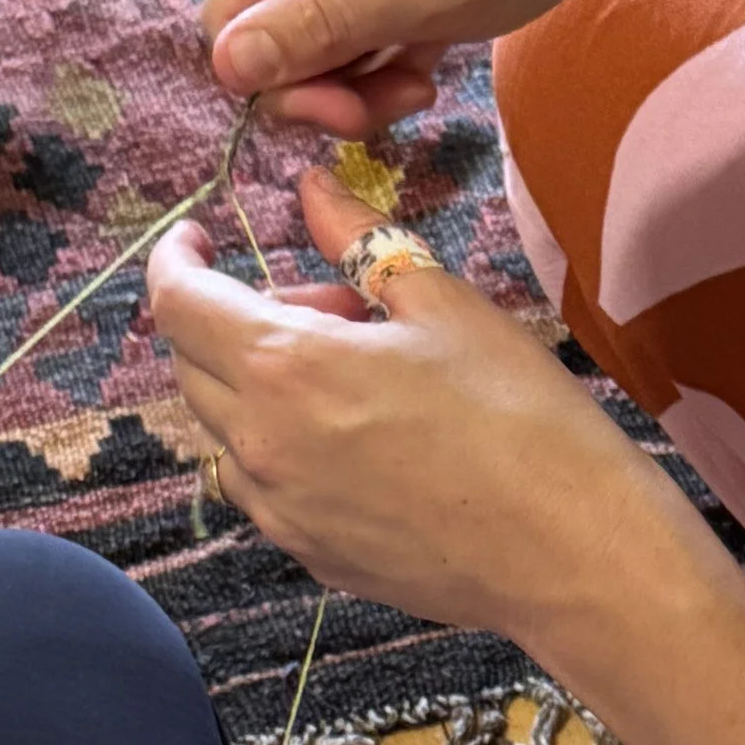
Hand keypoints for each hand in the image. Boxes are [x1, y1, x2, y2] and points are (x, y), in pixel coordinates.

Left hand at [147, 160, 698, 650]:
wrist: (569, 552)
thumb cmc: (520, 416)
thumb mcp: (444, 303)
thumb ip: (361, 239)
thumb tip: (312, 189)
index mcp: (285, 366)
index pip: (178, 303)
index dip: (175, 259)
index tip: (198, 237)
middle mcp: (260, 444)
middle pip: (193, 364)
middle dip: (237, 316)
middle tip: (334, 302)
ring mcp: (280, 510)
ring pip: (224, 430)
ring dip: (258, 386)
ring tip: (353, 375)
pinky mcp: (310, 554)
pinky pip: (264, 485)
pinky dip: (283, 445)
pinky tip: (363, 439)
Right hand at [200, 0, 676, 138]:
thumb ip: (322, 27)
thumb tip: (227, 66)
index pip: (228, 19)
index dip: (275, 83)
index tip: (348, 114)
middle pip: (261, 32)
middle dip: (322, 86)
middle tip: (401, 100)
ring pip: (304, 40)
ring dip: (356, 80)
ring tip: (424, 76)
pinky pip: (343, 28)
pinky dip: (378, 59)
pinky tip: (428, 57)